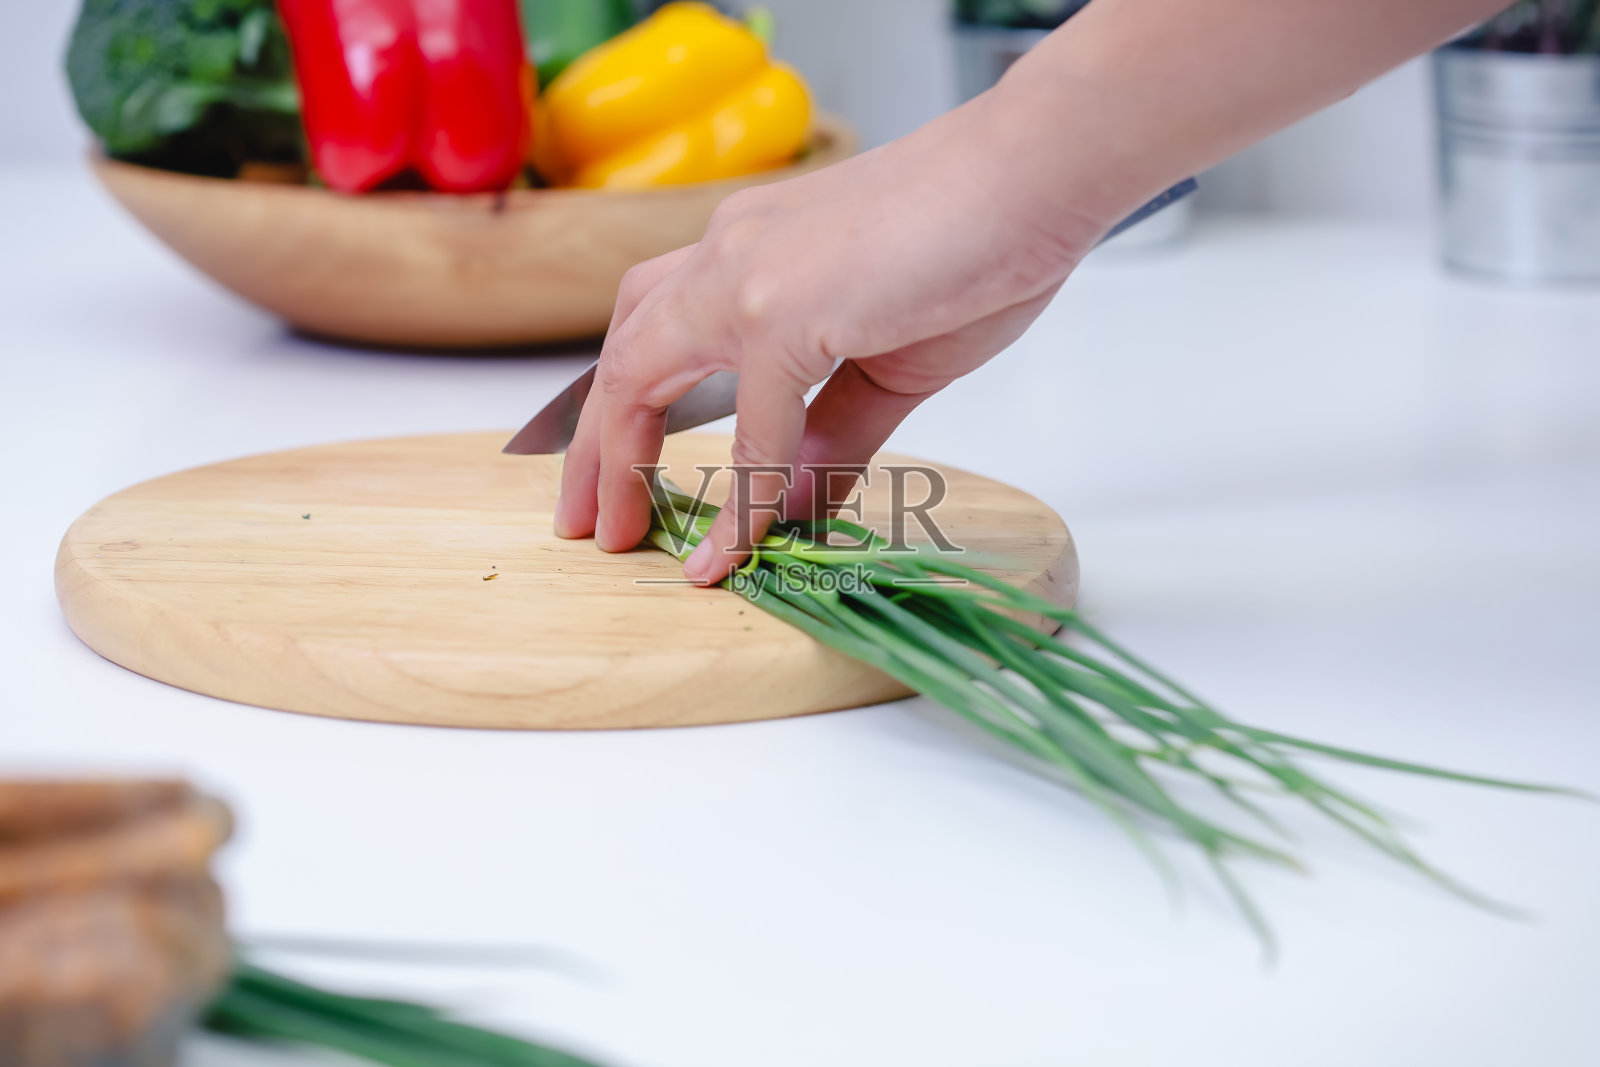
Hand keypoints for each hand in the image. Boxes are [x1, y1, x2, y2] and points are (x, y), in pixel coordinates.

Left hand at [552, 89, 1106, 583]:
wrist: (1042, 173)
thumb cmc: (984, 241)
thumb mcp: (890, 359)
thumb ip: (829, 434)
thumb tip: (788, 505)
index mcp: (748, 247)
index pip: (657, 328)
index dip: (630, 405)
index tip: (621, 470)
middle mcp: (726, 252)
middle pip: (623, 352)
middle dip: (592, 441)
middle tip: (585, 520)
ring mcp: (745, 278)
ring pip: (639, 377)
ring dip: (619, 462)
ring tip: (613, 534)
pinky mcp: (783, 312)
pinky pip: (750, 433)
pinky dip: (738, 504)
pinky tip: (731, 553)